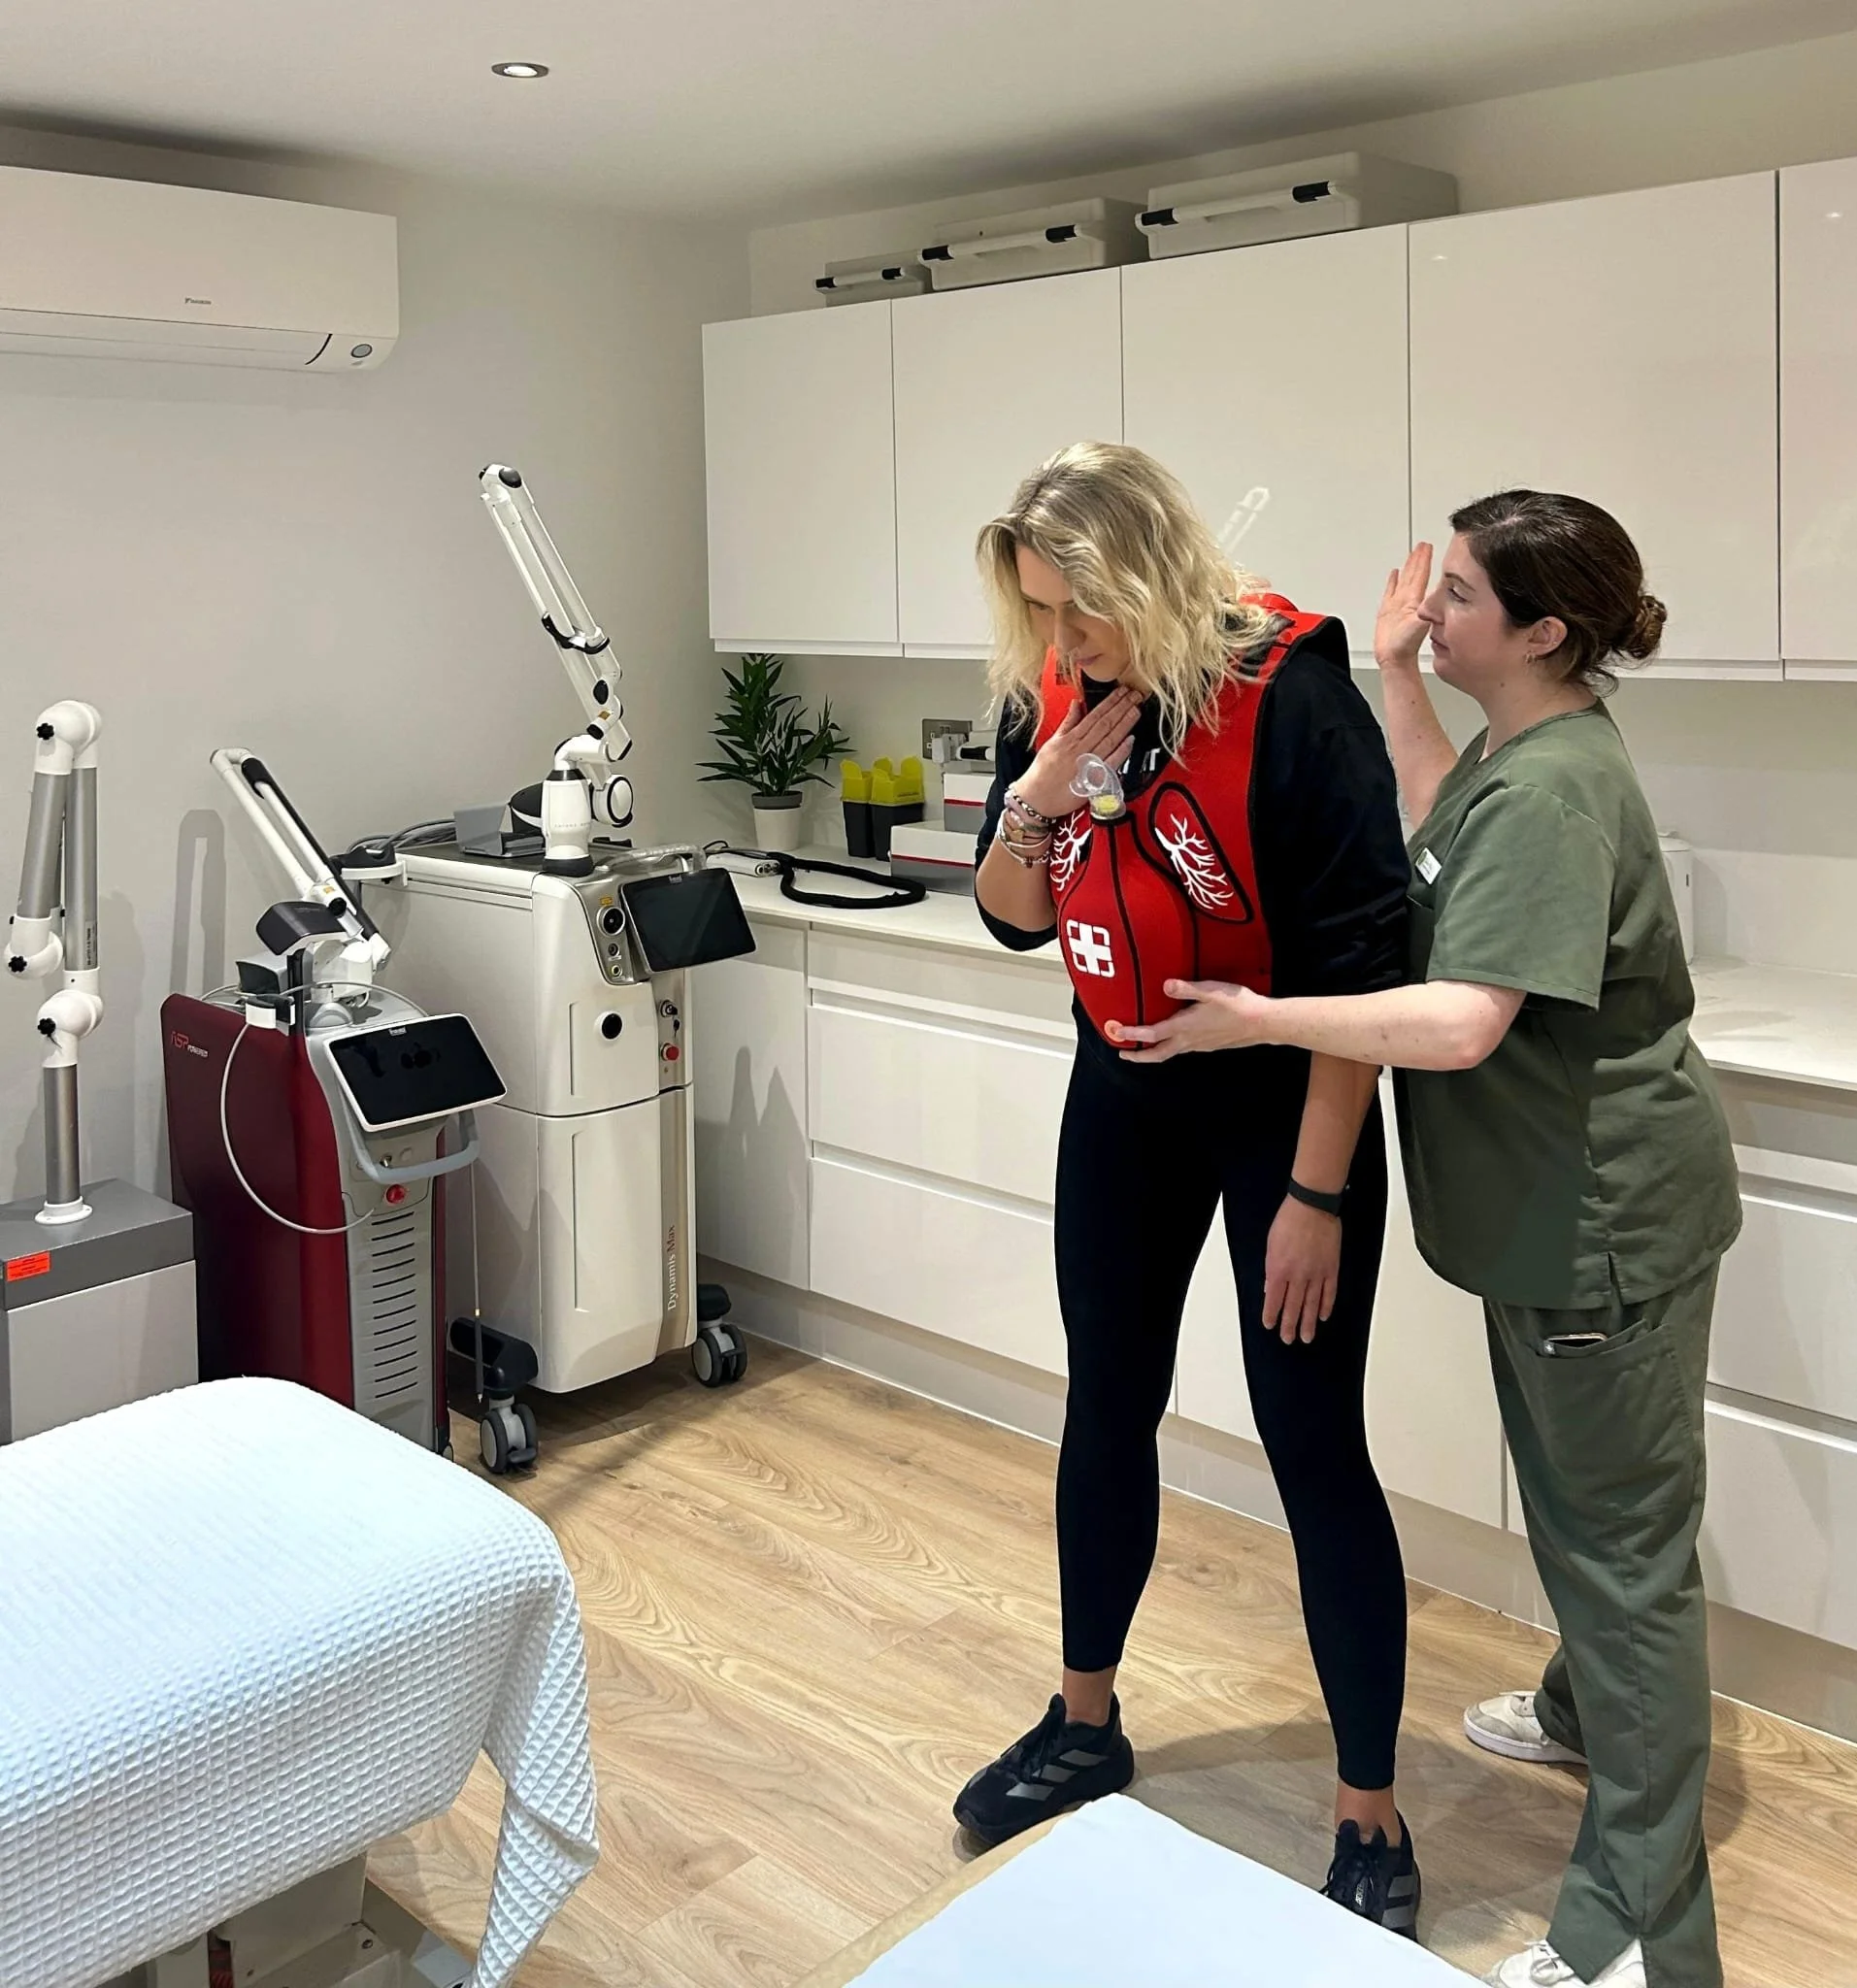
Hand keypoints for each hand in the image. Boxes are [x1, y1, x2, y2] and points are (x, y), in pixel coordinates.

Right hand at [1014, 685, 1141, 821]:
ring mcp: (1088, 764)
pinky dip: (1121, 751)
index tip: (1121, 692)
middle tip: (1135, 695)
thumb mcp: (1052, 742)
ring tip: (1136, 710)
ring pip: (1110, 739)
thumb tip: (1076, 704)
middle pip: (1105, 725)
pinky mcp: (1093, 780)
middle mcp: (1080, 749)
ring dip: (1125, 724)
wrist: (1036, 799)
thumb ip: (1067, 723)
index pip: (1095, 716)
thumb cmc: (1042, 773)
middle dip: (1122, 708)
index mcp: (1070, 739)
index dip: (1110, 702)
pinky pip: (1110, 763)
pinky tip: (1130, 740)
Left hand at [1107, 979, 1274, 1061]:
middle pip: (1157, 1054)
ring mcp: (1199, 1045)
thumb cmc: (1238, 1005)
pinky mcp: (1208, 1045)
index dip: (1131, 1033)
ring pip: (1170, 1053)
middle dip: (1138, 1055)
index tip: (1114, 1033)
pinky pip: (1183, 1049)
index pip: (1151, 1033)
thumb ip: (1186, 988)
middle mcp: (1189, 1040)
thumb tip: (1165, 985)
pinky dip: (1170, 1047)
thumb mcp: (1210, 990)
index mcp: (1185, 1027)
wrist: (1262, 1023)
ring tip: (1143, 1046)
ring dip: (1153, 1052)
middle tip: (1123, 1052)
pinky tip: (1174, 1038)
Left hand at [1264, 1195, 1340, 1343]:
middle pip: (1293, 1306)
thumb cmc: (1288, 1221)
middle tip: (1288, 1340)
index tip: (1270, 1325)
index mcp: (1280, 1268)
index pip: (1274, 1299)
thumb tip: (1270, 1288)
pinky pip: (1329, 1292)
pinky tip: (1322, 1316)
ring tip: (1306, 1337)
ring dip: (1308, 1323)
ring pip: (1312, 1304)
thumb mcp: (1271, 1244)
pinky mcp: (1331, 1268)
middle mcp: (1298, 1275)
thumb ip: (1271, 1269)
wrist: (1313, 1207)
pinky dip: (1325, 1305)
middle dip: (1290, 1325)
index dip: (1272, 1314)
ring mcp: (1317, 1273)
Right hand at [1375, 543, 1433, 670]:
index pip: (1422, 574)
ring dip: (1408, 566)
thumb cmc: (1406, 647)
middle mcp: (1408, 600)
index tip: (1427, 546)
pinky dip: (1393, 581)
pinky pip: (1390, 591)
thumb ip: (1425, 614)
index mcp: (1416, 601)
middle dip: (1418, 558)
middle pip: (1414, 573)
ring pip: (1404, 579)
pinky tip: (1394, 574)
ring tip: (1411, 554)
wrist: (1396, 660)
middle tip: (1422, 545)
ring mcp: (1398, 605)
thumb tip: (1432, 605)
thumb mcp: (1419, 626)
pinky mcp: (1388, 611)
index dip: (1424, 559)